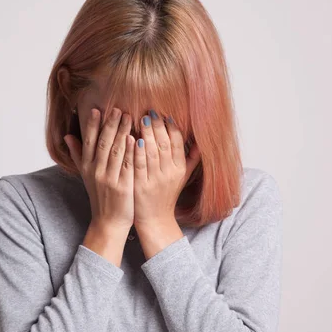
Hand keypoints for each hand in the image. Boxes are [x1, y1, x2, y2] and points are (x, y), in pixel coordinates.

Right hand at [64, 107, 135, 232]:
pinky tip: (135, 139)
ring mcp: (109, 179)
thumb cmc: (100, 197)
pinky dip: (130, 151)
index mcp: (87, 167)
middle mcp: (96, 172)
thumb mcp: (86, 175)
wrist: (108, 222)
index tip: (97, 110)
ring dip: (122, 132)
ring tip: (128, 117)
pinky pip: (127, 165)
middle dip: (110, 124)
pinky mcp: (123, 187)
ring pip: (116, 151)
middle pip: (103, 143)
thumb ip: (77, 154)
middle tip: (117, 108)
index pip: (89, 141)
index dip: (93, 125)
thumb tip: (67, 136)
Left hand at [133, 111, 200, 257]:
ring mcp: (155, 180)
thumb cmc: (166, 196)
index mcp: (180, 169)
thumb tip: (200, 142)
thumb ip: (191, 160)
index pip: (177, 142)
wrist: (155, 220)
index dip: (171, 127)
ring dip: (147, 134)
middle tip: (151, 111)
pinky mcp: (141, 185)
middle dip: (158, 126)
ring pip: (152, 152)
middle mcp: (170, 173)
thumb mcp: (182, 178)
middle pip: (164, 144)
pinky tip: (132, 138)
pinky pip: (139, 165)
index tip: (165, 114)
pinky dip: (136, 151)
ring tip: (141, 119)